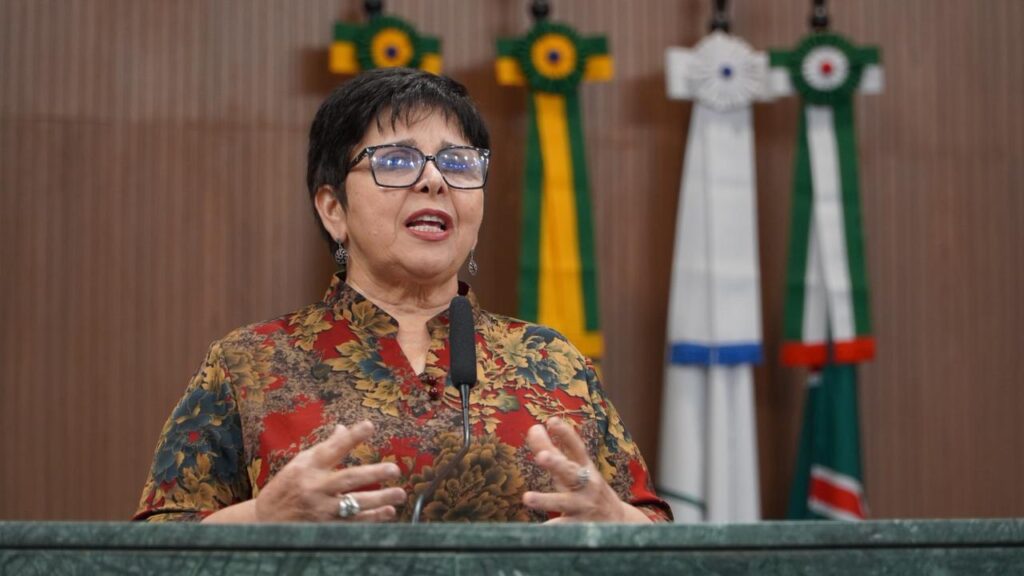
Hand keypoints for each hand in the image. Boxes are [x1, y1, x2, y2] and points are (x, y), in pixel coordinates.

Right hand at [252, 420, 405, 521]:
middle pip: (348, 479)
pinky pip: (353, 523)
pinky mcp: (325, 527)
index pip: (332, 448)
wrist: (265, 521)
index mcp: (309, 467)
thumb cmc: (287, 486)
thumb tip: (344, 428)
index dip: (351, 437)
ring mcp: (321, 509)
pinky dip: (372, 518)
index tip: (369, 425)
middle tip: (394, 469)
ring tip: (400, 493)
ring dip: (379, 500)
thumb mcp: (301, 463)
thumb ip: (325, 448)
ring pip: (354, 504)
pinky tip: (388, 512)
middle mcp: (315, 487)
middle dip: (373, 474)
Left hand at [523, 417, 650, 522]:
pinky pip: (560, 528)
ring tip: (526, 498)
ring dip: (546, 500)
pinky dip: (548, 530)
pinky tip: (532, 533)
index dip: (565, 434)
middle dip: (557, 464)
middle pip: (571, 473)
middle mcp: (586, 486)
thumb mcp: (574, 470)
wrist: (619, 523)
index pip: (576, 448)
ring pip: (564, 502)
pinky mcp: (578, 527)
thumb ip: (553, 451)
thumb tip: (533, 428)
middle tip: (541, 457)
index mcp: (585, 469)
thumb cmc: (587, 490)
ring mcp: (583, 507)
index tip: (552, 421)